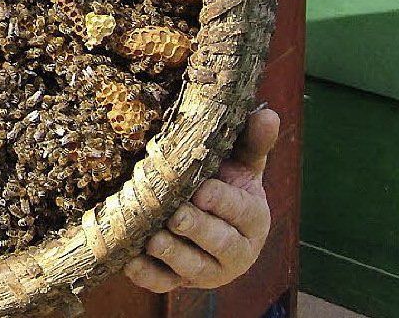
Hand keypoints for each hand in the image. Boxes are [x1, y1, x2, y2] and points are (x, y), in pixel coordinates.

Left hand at [124, 108, 279, 291]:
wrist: (208, 219)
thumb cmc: (224, 184)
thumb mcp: (241, 164)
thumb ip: (252, 143)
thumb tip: (268, 114)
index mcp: (254, 219)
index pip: (242, 212)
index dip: (222, 202)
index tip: (201, 191)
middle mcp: (237, 251)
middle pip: (220, 243)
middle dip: (197, 230)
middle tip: (175, 216)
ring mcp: (208, 270)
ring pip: (194, 269)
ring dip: (173, 255)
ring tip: (153, 240)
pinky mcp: (180, 281)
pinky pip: (164, 283)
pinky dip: (148, 276)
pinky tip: (130, 262)